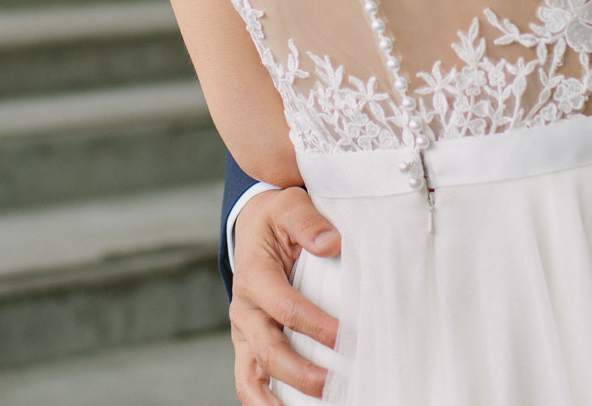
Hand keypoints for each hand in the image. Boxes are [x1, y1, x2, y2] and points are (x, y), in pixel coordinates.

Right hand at [229, 186, 340, 403]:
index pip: (285, 307)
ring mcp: (243, 331)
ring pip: (251, 375)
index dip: (316, 325)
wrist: (252, 227)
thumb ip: (308, 222)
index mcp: (254, 274)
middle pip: (269, 350)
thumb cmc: (277, 219)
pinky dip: (265, 402)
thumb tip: (331, 243)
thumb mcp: (290, 206)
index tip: (348, 337)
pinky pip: (249, 381)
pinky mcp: (248, 345)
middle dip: (302, 373)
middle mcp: (244, 308)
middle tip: (335, 385)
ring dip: (277, 399)